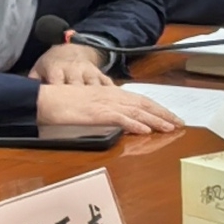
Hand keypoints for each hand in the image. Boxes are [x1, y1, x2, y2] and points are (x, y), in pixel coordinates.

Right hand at [36, 45, 189, 135]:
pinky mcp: (96, 113)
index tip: (170, 116)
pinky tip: (145, 130)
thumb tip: (119, 120)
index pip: (138, 99)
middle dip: (163, 113)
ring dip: (155, 119)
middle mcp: (110, 96)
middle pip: (143, 103)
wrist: (44, 99)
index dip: (156, 108)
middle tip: (179, 123)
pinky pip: (120, 118)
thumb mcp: (87, 104)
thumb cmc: (61, 102)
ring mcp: (104, 104)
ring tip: (170, 127)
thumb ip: (103, 110)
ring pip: (136, 110)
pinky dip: (135, 124)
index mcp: (108, 93)